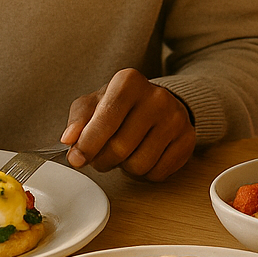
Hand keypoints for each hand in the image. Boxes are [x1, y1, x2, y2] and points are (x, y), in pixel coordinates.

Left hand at [60, 69, 196, 180]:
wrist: (159, 103)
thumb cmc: (122, 106)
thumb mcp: (95, 103)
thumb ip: (78, 120)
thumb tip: (69, 140)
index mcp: (129, 82)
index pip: (105, 120)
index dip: (87, 145)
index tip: (77, 158)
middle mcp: (156, 97)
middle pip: (120, 148)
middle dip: (103, 160)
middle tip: (101, 156)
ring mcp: (175, 118)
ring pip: (139, 165)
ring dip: (125, 168)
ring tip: (125, 154)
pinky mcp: (187, 139)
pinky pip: (158, 173)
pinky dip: (145, 174)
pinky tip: (143, 156)